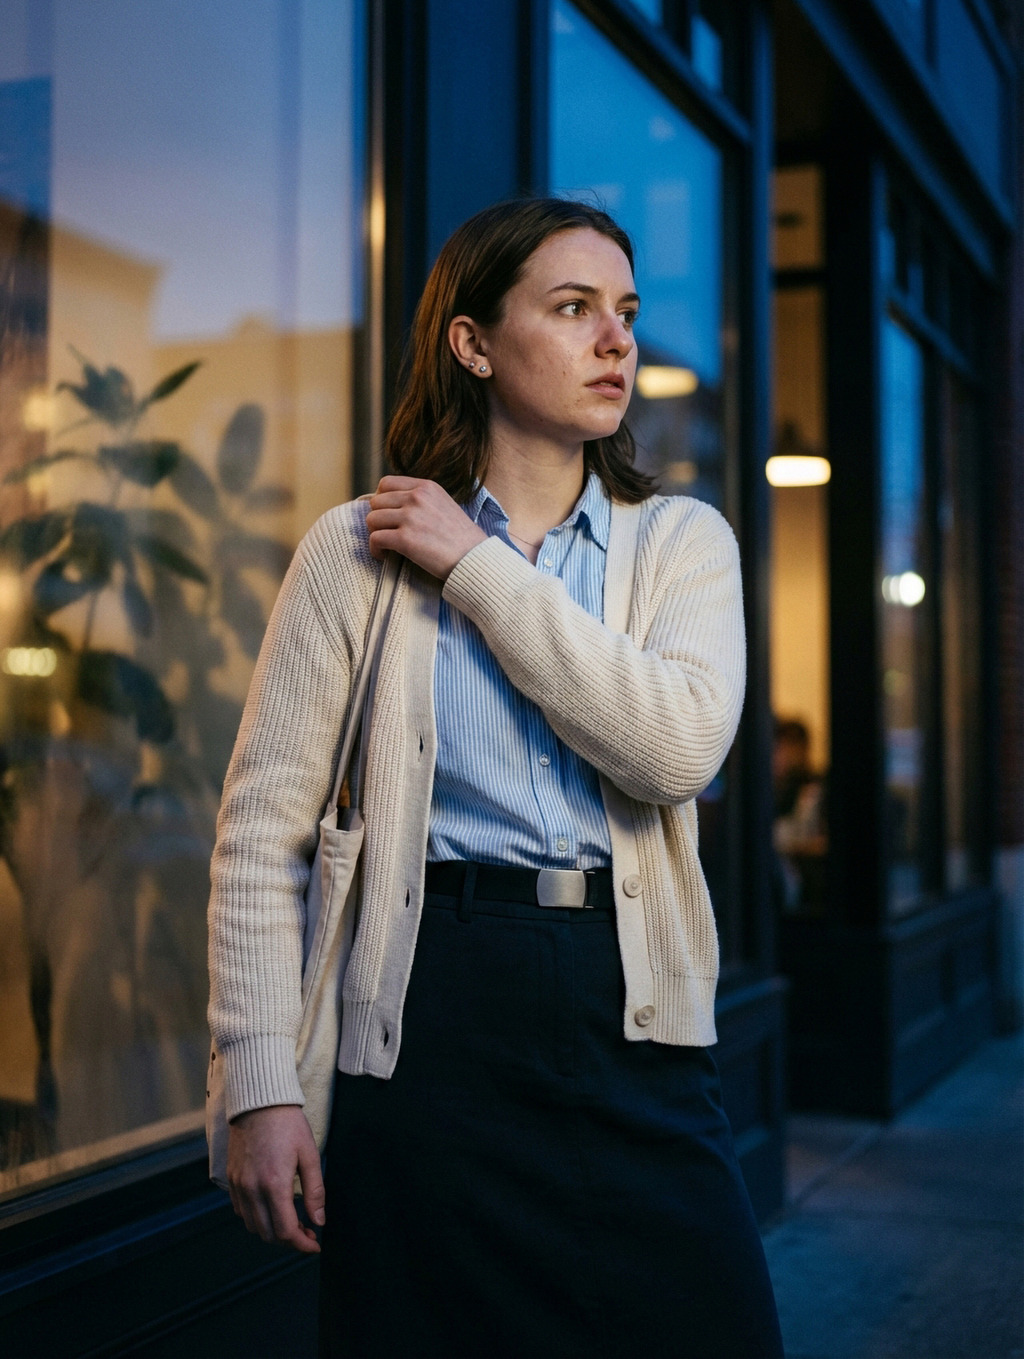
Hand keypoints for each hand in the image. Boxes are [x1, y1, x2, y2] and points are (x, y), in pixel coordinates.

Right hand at [227, 1104, 324, 1253]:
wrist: (259, 1101)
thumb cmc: (288, 1124)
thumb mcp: (309, 1154)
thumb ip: (315, 1191)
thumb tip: (319, 1221)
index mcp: (274, 1184)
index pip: (285, 1231)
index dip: (302, 1244)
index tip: (315, 1244)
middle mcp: (252, 1189)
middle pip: (268, 1234)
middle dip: (289, 1239)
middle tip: (307, 1230)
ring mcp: (238, 1185)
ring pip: (253, 1226)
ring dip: (272, 1230)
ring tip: (291, 1219)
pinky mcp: (230, 1179)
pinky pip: (241, 1211)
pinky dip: (256, 1218)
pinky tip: (272, 1207)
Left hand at [366, 476, 485, 579]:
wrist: (474, 558)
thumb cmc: (462, 538)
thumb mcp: (444, 505)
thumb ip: (422, 500)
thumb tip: (395, 506)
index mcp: (426, 487)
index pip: (386, 483)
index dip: (381, 500)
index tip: (387, 514)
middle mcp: (416, 497)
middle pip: (376, 502)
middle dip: (378, 519)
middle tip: (386, 533)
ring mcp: (410, 517)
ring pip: (372, 519)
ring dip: (375, 534)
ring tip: (385, 546)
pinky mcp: (405, 539)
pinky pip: (375, 539)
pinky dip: (375, 549)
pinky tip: (383, 556)